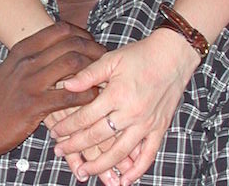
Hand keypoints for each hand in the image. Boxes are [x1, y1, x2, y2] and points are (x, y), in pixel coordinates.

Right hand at [0, 21, 105, 161]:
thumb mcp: (12, 70)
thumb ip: (33, 59)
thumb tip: (58, 52)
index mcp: (23, 49)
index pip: (61, 29)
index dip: (84, 34)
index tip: (94, 44)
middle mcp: (28, 60)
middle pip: (72, 43)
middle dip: (95, 49)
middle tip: (107, 60)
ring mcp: (30, 81)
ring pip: (73, 62)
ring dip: (95, 69)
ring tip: (105, 79)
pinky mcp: (34, 105)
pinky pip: (70, 95)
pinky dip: (88, 95)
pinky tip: (94, 99)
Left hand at [48, 30, 199, 182]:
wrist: (173, 55)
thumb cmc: (141, 55)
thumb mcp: (111, 59)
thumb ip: (88, 74)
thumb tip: (66, 85)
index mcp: (117, 94)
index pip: (86, 116)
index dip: (67, 126)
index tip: (54, 132)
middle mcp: (131, 112)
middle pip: (98, 137)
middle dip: (75, 146)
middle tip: (59, 151)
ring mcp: (147, 123)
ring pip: (120, 152)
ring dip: (100, 165)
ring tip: (84, 171)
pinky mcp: (160, 128)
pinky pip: (148, 155)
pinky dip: (137, 170)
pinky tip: (124, 180)